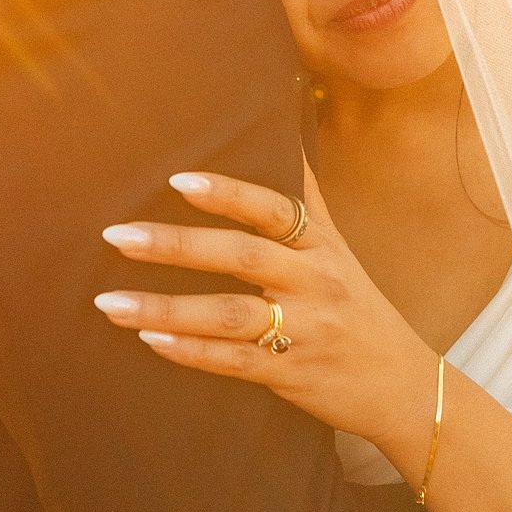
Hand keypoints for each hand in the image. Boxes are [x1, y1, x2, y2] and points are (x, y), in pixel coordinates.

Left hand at [96, 161, 440, 459]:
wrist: (402, 386)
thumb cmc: (357, 307)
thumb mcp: (340, 248)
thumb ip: (306, 197)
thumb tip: (286, 124)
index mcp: (321, 247)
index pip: (273, 210)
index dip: (228, 194)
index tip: (178, 181)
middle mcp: (315, 283)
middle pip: (242, 257)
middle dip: (175, 245)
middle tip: (115, 236)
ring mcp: (303, 331)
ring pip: (227, 314)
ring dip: (164, 307)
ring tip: (109, 302)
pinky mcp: (290, 375)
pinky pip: (232, 362)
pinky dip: (190, 352)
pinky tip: (150, 340)